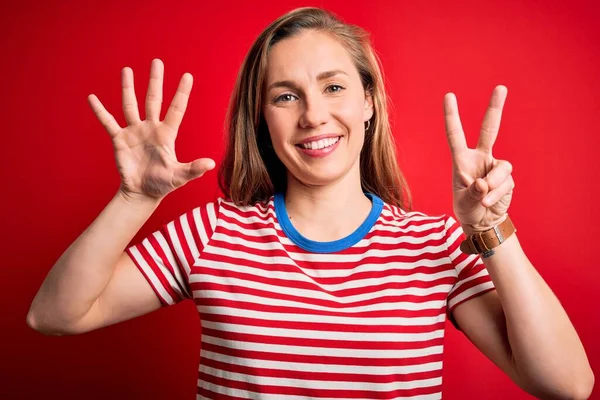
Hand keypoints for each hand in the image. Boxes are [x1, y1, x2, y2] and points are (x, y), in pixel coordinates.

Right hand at [88, 59, 214, 201]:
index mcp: (167, 134)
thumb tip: (211, 164)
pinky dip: (100, 111)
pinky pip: (108, 122)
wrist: (142, 193)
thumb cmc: (163, 184)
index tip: (188, 75)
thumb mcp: (179, 176)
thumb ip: (194, 169)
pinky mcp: (120, 140)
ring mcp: (134, 132)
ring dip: (128, 88)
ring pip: (130, 105)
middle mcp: (151, 128)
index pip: (176, 109)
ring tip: (126, 69)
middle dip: (155, 81)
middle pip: (153, 99)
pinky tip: (92, 98)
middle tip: (157, 61)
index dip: (182, 93)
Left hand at [443, 85, 513, 232]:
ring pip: (502, 167)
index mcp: (461, 159)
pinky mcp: (508, 178)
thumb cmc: (466, 208)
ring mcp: (495, 166)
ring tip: (483, 199)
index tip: (449, 95)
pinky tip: (488, 203)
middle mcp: (480, 158)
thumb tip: (483, 183)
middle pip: (489, 129)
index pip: (455, 134)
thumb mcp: (463, 203)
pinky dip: (497, 195)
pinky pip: (505, 183)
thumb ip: (472, 193)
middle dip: (495, 108)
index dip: (452, 116)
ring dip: (493, 186)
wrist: (483, 221)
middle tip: (501, 87)